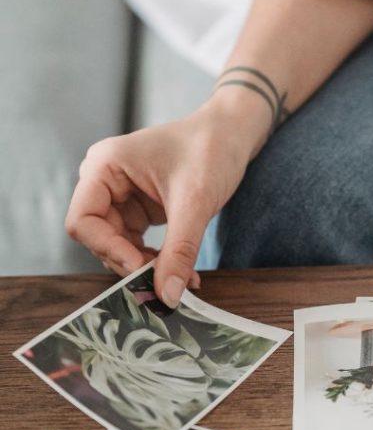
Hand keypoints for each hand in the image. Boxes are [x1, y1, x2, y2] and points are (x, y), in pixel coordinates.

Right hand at [65, 90, 265, 305]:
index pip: (83, 221)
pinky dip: (157, 261)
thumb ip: (179, 251)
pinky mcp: (139, 209)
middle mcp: (104, 180)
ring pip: (119, 246)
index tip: (143, 271)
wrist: (232, 135)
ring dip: (146, 267)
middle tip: (167, 284)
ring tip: (182, 280)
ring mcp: (121, 196)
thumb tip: (168, 295)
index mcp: (104, 167)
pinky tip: (183, 272)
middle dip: (131, 263)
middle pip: (100, 238)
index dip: (109, 250)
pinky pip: (137, 244)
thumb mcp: (195, 204)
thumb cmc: (210, 151)